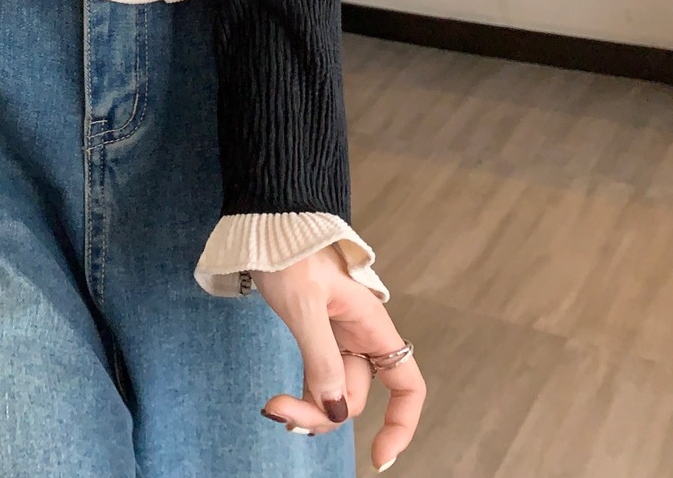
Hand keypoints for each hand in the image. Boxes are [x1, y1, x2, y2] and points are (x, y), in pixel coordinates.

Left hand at [251, 244, 424, 472]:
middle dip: (323, 413)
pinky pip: (316, 376)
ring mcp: (336, 335)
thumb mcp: (304, 304)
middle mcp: (359, 334)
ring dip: (308, 407)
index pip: (407, 384)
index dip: (402, 423)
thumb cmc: (288, 249)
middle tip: (277, 409)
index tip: (378, 457)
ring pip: (332, 391)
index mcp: (371, 324)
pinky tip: (278, 402)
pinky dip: (300, 393)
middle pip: (355, 396)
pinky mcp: (313, 332)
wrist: (265, 219)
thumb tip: (336, 411)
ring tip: (273, 407)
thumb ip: (321, 358)